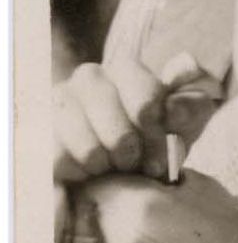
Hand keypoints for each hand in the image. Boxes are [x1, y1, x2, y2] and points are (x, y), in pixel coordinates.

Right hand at [53, 52, 214, 183]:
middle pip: (118, 134)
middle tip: (136, 163)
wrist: (122, 155)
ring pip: (90, 151)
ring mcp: (61, 101)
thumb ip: (192, 106)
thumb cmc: (159, 133)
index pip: (146, 106)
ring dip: (108, 167)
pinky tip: (89, 168)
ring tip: (113, 165)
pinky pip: (62, 164)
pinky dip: (81, 174)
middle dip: (134, 157)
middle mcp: (90, 77)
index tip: (162, 153)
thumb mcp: (188, 118)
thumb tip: (175, 110)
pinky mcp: (41, 130)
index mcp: (126, 68)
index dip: (158, 138)